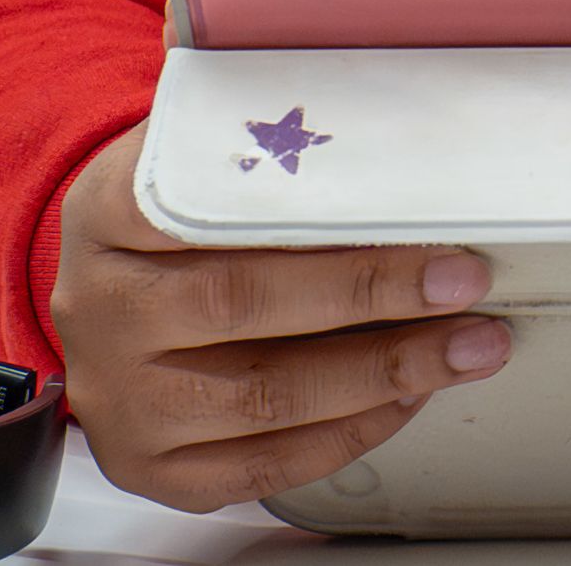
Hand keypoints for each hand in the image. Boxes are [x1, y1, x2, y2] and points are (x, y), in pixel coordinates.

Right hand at [47, 121, 513, 510]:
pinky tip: (409, 396)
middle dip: (373, 295)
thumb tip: (364, 102)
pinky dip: (347, 434)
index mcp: (110, 213)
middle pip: (243, 304)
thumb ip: (265, 131)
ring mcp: (120, 401)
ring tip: (466, 346)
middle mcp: (104, 312)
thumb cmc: (176, 215)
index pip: (220, 211)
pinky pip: (261, 467)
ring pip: (262, 398)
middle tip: (465, 280)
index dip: (322, 216)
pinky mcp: (150, 468)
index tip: (418, 213)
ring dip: (383, 375)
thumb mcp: (196, 150)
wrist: (104, 298)